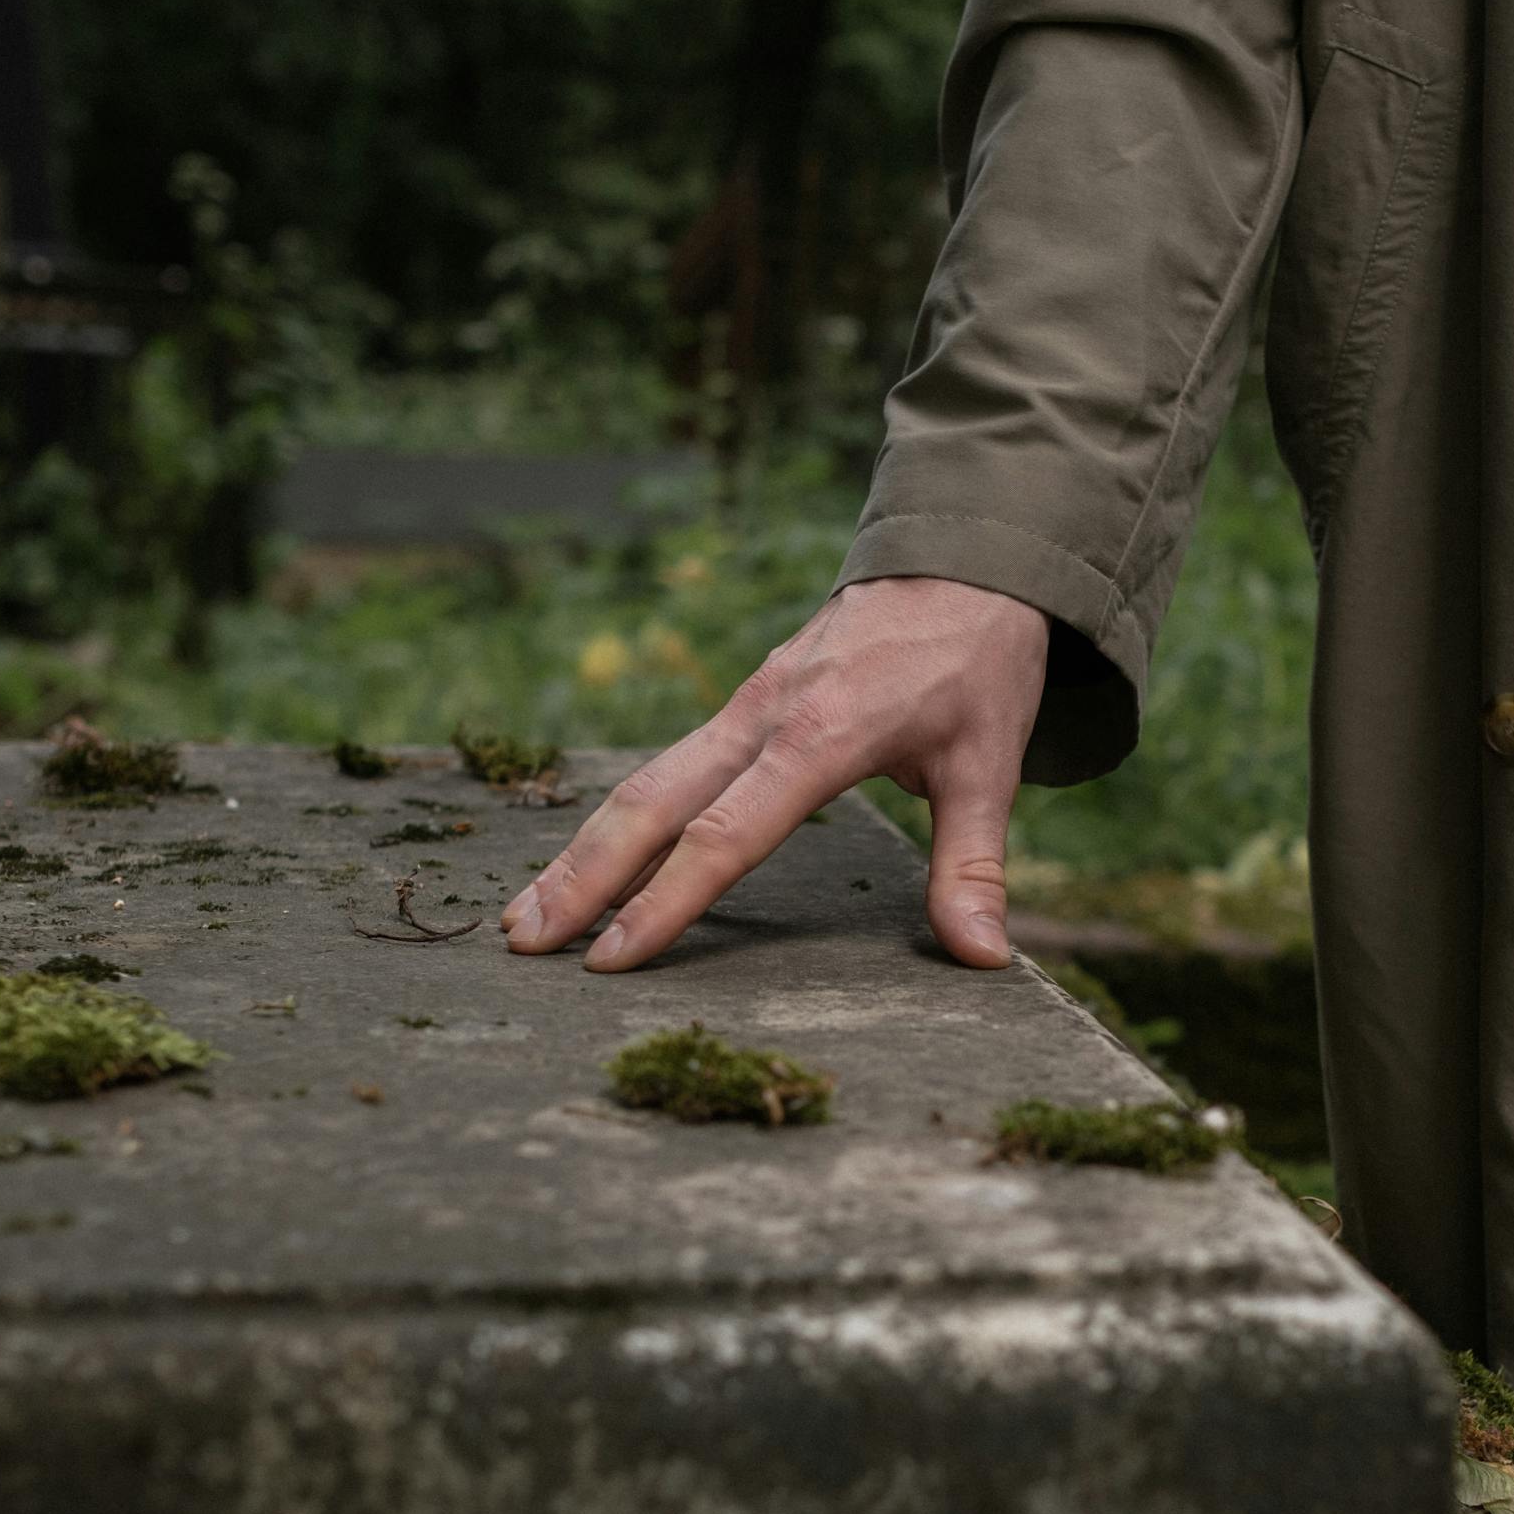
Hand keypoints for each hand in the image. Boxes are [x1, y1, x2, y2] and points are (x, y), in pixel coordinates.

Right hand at [499, 576, 1049, 971]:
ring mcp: (746, 705)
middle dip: (583, 876)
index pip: (726, 835)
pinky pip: (669, 766)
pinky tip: (590, 862)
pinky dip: (621, 819)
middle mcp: (763, 717)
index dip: (667, 901)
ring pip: (645, 782)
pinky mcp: (744, 703)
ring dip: (583, 850)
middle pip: (652, 803)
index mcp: (820, 736)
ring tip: (527, 915)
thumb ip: (974, 864)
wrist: (964, 556)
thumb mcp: (991, 763)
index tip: (612, 957)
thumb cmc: (978, 661)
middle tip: (522, 943)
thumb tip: (983, 956)